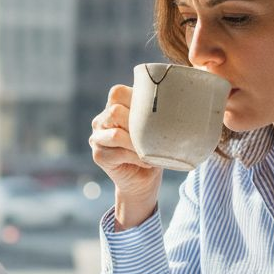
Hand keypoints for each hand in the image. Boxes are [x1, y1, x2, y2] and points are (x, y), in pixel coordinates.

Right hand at [90, 85, 161, 227]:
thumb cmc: (154, 149)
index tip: (155, 113)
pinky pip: (117, 152)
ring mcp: (97, 138)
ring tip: (151, 151)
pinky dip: (136, 157)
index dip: (136, 100)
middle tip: (154, 135)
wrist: (145, 181)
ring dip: (137, 143)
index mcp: (114, 107)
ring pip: (115, 134)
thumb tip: (176, 96)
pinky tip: (147, 161)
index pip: (117, 92)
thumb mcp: (156, 126)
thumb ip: (155, 112)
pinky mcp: (98, 155)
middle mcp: (102, 120)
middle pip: (115, 111)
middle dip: (138, 124)